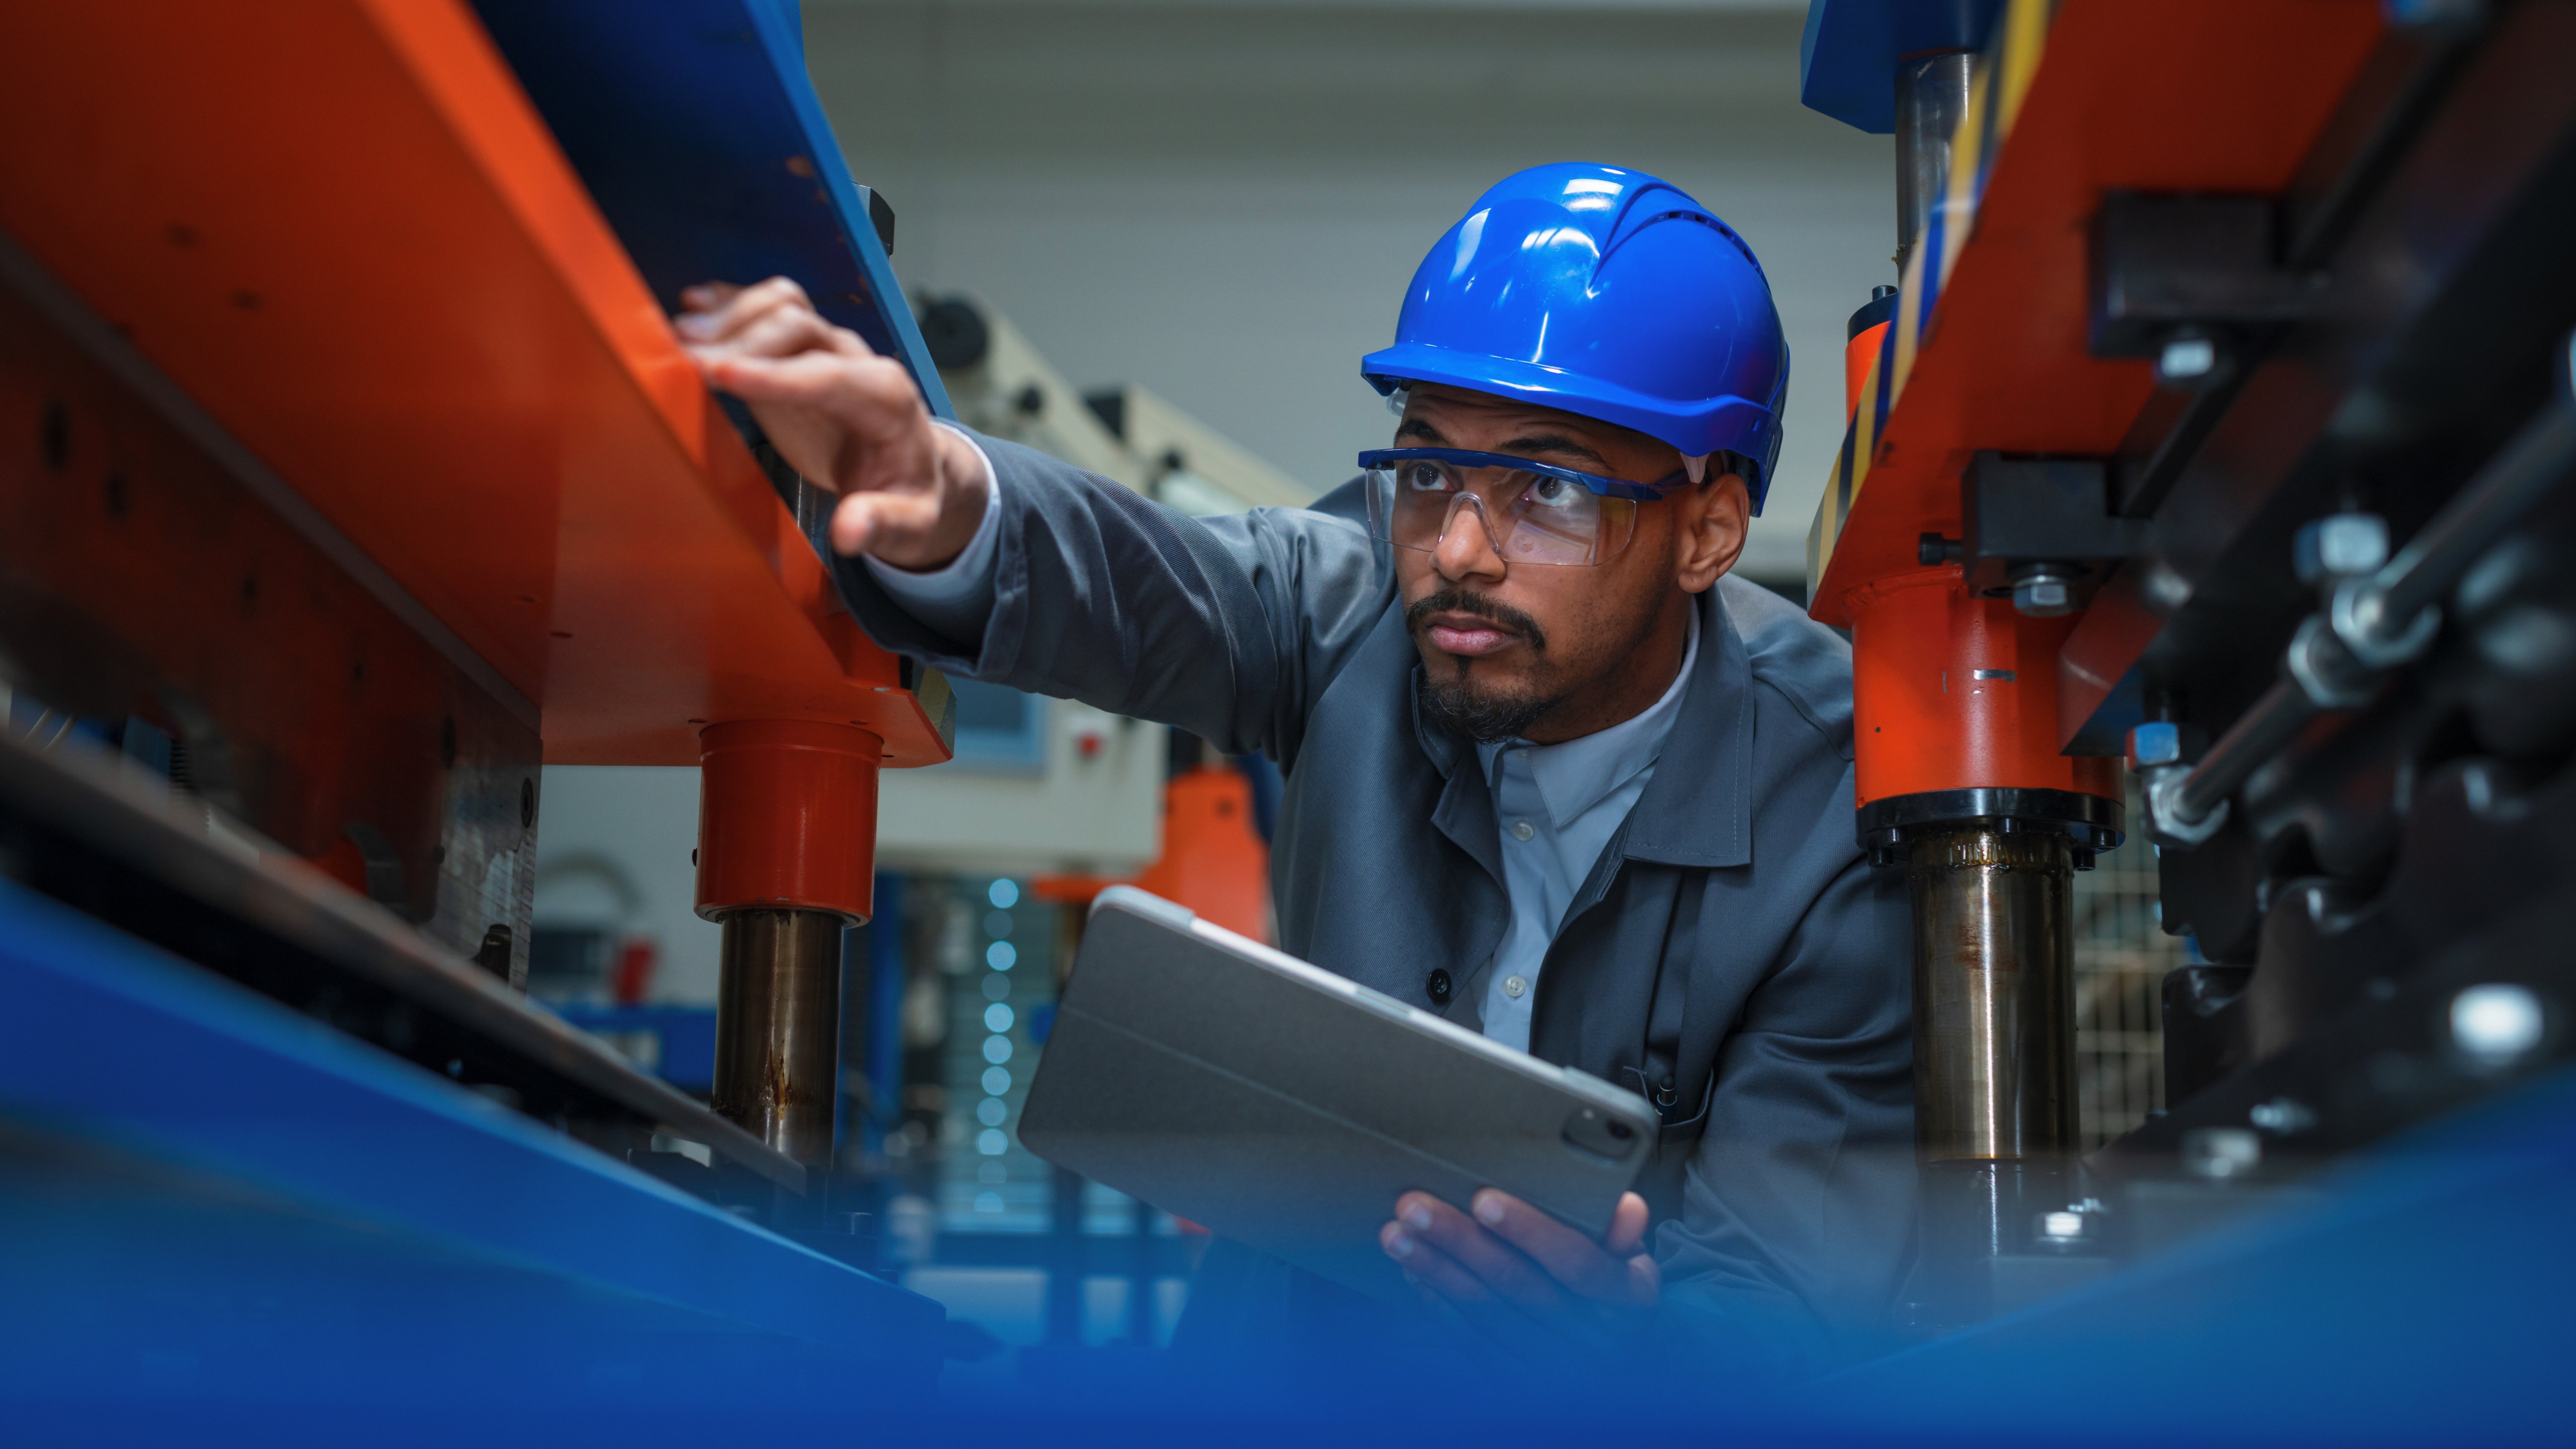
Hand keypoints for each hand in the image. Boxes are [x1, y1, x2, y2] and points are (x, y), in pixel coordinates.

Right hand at [675, 277, 987, 567]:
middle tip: (688, 363)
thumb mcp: (909, 522)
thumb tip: (850, 532)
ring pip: (782, 304)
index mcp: (887, 399)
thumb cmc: (904, 491)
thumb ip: (882, 523)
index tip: (724, 375)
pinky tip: (694, 308)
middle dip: (741, 341)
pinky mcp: (798, 346)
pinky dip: (731, 303)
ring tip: (681, 335)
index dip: (774, 375)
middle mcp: (857, 361)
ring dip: (731, 314)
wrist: (909, 465)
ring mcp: (826, 347)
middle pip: (799, 327)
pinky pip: (768, 308)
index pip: (831, 378)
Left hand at [1381, 1188, 1658, 1356]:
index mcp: (1628, 1302)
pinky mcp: (1518, 1380)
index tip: (1485, 1199)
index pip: (1578, 1263)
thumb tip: (1627, 1207)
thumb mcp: (1632, 1260)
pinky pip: (1471, 1339)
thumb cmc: (1615, 1287)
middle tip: (1414, 1207)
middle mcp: (1592, 1341)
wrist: (1617, 1359)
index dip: (1531, 1231)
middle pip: (1518, 1285)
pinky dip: (1438, 1303)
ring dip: (1436, 1271)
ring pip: (1486, 1313)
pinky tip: (1413, 1271)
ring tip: (1397, 1235)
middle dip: (1461, 1241)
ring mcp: (1553, 1367)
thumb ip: (1622, 1232)